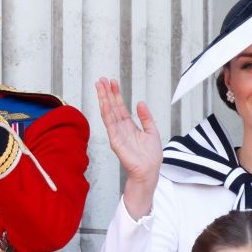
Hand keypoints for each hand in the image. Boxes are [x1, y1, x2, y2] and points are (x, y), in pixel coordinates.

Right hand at [95, 78, 161, 217]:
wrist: (149, 171)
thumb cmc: (151, 156)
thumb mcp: (152, 131)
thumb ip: (146, 117)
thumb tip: (140, 102)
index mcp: (129, 126)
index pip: (120, 107)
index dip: (116, 94)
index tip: (112, 82)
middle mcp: (120, 128)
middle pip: (112, 107)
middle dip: (106, 93)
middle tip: (101, 79)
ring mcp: (116, 134)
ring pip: (108, 112)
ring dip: (103, 99)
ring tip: (99, 86)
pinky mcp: (115, 140)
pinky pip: (109, 124)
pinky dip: (106, 112)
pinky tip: (104, 102)